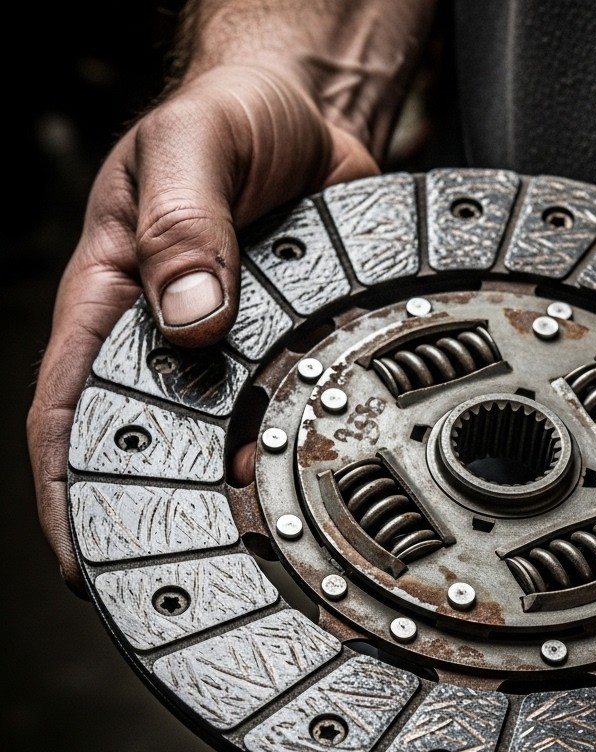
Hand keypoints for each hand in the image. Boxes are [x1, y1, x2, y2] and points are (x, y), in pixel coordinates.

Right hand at [26, 64, 377, 593]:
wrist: (308, 111)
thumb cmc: (233, 117)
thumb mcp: (193, 149)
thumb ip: (184, 226)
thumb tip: (190, 318)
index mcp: (114, 295)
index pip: (69, 410)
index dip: (68, 494)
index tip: (85, 562)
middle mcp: (166, 333)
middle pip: (145, 444)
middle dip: (156, 516)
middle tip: (187, 578)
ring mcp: (228, 346)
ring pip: (217, 439)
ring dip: (232, 494)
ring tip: (256, 551)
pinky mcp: (283, 344)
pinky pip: (280, 410)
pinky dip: (289, 451)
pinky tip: (308, 485)